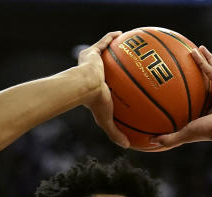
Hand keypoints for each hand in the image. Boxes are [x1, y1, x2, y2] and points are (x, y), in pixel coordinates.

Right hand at [77, 32, 130, 148]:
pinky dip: (112, 37)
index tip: (121, 86)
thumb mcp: (106, 120)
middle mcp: (93, 74)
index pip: (104, 87)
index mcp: (95, 89)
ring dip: (113, 49)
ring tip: (126, 46)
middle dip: (113, 66)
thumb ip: (115, 133)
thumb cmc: (94, 103)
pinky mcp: (94, 52)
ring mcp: (93, 62)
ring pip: (105, 53)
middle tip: (125, 65)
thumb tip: (127, 147)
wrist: (84, 86)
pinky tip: (122, 33)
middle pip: (104, 69)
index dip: (112, 86)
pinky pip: (105, 41)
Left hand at [151, 46, 211, 149]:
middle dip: (200, 66)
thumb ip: (168, 138)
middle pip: (207, 78)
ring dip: (204, 58)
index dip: (193, 85)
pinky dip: (204, 61)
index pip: (200, 93)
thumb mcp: (183, 134)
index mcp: (208, 106)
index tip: (184, 77)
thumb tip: (150, 141)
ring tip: (197, 48)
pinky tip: (198, 51)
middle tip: (191, 56)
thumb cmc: (207, 134)